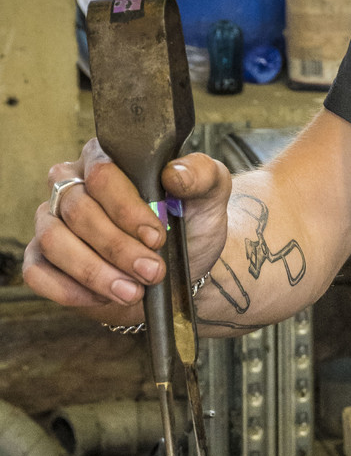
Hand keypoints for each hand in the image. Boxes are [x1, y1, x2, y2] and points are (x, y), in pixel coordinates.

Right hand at [22, 142, 232, 320]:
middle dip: (117, 248)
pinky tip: (102, 297)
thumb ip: (201, 175)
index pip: (102, 175)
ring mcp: (51, 221)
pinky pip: (37, 273)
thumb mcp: (208, 196)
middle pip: (77, 211)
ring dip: (94, 272)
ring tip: (132, 291)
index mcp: (106, 158)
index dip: (127, 209)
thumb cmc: (189, 224)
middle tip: (151, 271)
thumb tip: (175, 173)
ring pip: (54, 241)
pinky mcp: (41, 257)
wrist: (182, 268)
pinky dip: (69, 290)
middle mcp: (70, 185)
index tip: (156, 236)